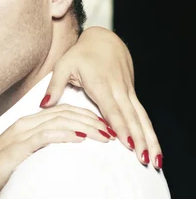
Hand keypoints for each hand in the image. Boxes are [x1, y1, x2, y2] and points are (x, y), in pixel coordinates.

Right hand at [0, 105, 110, 198]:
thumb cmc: (2, 175)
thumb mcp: (26, 157)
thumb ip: (43, 149)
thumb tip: (66, 152)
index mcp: (27, 123)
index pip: (62, 111)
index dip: (86, 115)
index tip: (104, 125)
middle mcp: (25, 124)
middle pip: (64, 113)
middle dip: (91, 119)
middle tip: (111, 131)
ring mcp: (21, 134)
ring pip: (58, 122)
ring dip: (84, 126)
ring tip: (103, 135)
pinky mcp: (18, 147)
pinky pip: (45, 136)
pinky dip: (64, 134)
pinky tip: (80, 139)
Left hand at [41, 26, 161, 169]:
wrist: (103, 38)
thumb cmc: (80, 53)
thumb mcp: (63, 65)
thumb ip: (54, 85)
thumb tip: (43, 104)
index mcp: (102, 84)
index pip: (112, 109)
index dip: (120, 126)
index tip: (127, 143)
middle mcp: (119, 89)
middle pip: (132, 118)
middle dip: (140, 139)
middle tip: (144, 160)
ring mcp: (128, 92)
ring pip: (142, 118)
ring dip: (150, 139)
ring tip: (156, 160)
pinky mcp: (131, 93)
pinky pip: (142, 115)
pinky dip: (149, 131)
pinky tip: (152, 147)